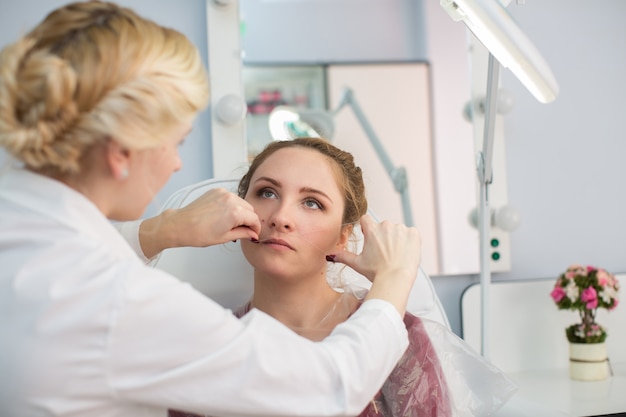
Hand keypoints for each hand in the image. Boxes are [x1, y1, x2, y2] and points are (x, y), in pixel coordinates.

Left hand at [139, 188, 260, 257]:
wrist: (181, 225)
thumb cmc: (198, 233)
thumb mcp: (225, 237)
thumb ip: (243, 233)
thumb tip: (252, 234)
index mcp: (235, 212)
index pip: (254, 218)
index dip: (255, 228)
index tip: (253, 233)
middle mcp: (231, 199)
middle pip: (250, 209)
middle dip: (249, 219)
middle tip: (243, 230)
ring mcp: (223, 193)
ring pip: (241, 202)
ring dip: (241, 211)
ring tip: (231, 223)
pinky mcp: (216, 191)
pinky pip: (230, 197)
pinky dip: (231, 205)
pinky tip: (223, 214)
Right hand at [331, 215, 420, 314]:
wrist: (396, 279)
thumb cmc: (377, 272)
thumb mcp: (357, 264)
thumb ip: (343, 256)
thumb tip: (330, 255)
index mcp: (372, 229)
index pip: (365, 220)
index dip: (366, 229)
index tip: (370, 238)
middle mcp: (386, 225)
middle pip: (383, 226)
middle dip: (383, 236)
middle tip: (384, 252)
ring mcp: (401, 228)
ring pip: (397, 230)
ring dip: (396, 239)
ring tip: (395, 255)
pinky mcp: (414, 234)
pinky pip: (411, 233)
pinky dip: (409, 241)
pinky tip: (405, 252)